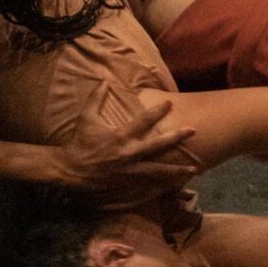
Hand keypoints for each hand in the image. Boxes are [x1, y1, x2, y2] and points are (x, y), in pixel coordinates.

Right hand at [53, 102, 198, 198]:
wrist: (72, 171)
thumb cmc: (80, 143)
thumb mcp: (86, 118)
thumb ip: (96, 98)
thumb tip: (103, 81)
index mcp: (120, 137)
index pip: (143, 121)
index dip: (157, 111)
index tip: (170, 103)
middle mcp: (129, 154)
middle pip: (158, 145)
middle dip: (177, 137)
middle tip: (193, 130)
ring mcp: (130, 171)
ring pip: (159, 170)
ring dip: (178, 169)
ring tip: (195, 168)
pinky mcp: (129, 183)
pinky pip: (151, 184)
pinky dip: (165, 185)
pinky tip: (178, 185)